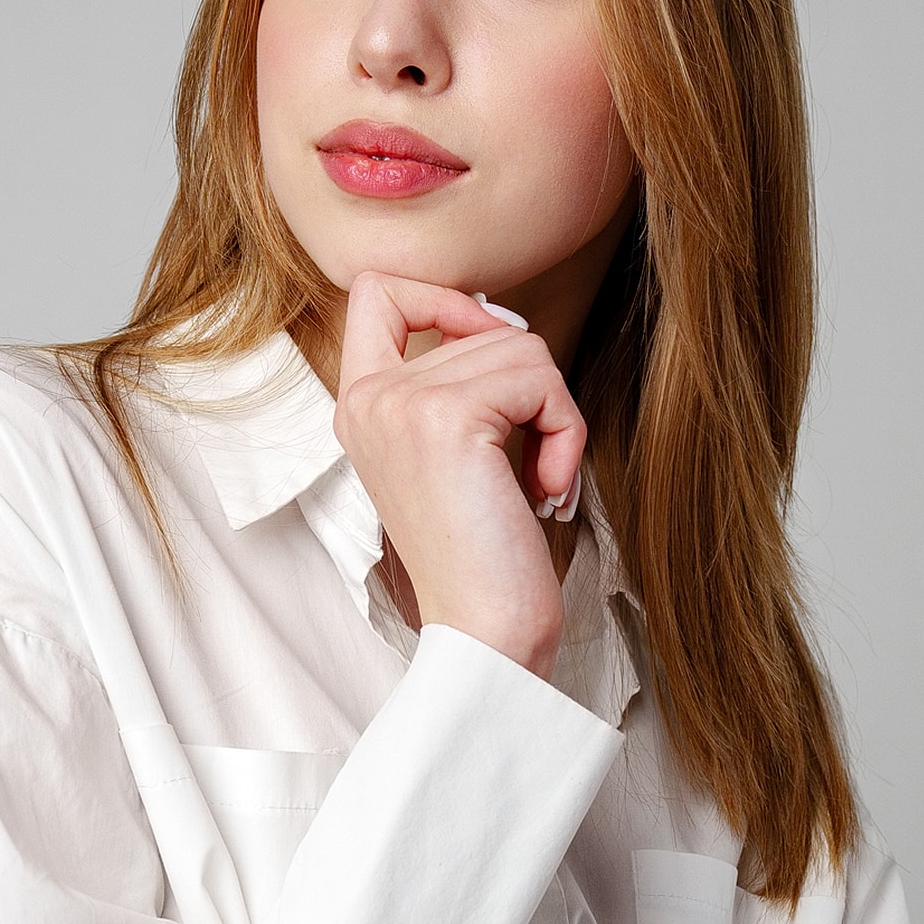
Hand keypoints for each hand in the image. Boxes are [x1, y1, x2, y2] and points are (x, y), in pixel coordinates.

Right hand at [334, 272, 586, 679]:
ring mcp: (401, 404)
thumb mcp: (451, 450)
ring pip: (519, 346)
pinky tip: (545, 484)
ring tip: (534, 477)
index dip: (444, 300)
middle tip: (527, 459)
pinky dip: (564, 429)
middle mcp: (368, 398)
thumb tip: (499, 316)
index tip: (486, 352)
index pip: (376, 292)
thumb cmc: (481, 551)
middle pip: (482, 323)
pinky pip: (539, 379)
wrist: (484, 631)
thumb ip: (453, 380)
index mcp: (359, 405)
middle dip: (530, 386)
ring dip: (553, 412)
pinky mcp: (446, 417)